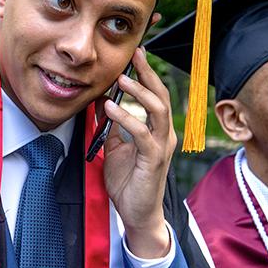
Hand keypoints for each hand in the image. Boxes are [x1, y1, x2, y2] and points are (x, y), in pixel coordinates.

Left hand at [101, 47, 176, 258]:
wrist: (136, 213)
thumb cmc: (128, 181)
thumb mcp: (115, 147)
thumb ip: (113, 126)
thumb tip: (102, 101)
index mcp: (157, 129)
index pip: (155, 94)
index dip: (147, 74)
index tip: (136, 55)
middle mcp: (164, 134)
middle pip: (161, 96)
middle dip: (148, 73)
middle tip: (135, 54)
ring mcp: (161, 146)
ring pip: (158, 110)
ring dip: (139, 92)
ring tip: (122, 78)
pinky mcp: (153, 159)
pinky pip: (142, 133)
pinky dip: (126, 117)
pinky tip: (110, 107)